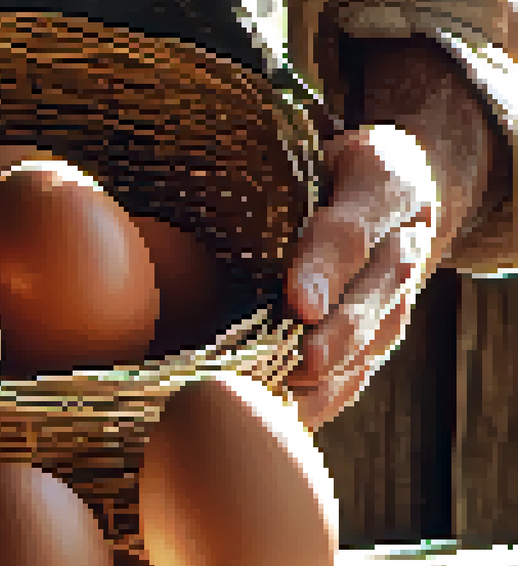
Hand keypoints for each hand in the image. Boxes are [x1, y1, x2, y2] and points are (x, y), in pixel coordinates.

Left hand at [284, 39, 495, 429]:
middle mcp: (404, 244)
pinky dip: (323, 400)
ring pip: (373, 343)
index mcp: (385, 183)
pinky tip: (280, 419)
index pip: (355, 228)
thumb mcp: (300, 146)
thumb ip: (260, 166)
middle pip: (375, 296)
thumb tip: (161, 187)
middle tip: (302, 362)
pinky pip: (360, 373)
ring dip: (330, 378)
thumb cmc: (317, 164)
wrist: (384, 188)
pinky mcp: (382, 334)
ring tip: (281, 403)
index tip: (300, 304)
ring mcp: (399, 295)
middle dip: (338, 335)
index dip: (326, 267)